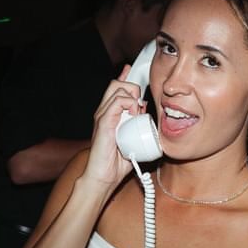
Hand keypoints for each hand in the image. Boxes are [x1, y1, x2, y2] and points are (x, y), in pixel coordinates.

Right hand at [83, 66, 143, 188]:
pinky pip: (117, 102)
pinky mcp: (103, 122)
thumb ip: (138, 125)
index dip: (124, 77)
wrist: (104, 177)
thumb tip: (145, 111)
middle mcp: (104, 112)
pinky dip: (128, 104)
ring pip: (117, 88)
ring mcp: (103, 116)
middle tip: (140, 104)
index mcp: (110, 114)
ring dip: (132, 96)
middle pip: (116, 84)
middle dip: (132, 87)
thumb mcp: (133, 140)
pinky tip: (133, 114)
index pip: (116, 88)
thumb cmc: (117, 162)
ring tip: (137, 112)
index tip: (130, 70)